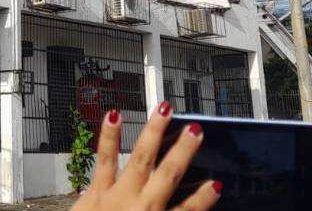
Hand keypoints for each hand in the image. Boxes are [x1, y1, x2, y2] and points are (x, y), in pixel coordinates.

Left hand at [71, 102, 219, 210]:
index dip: (203, 198)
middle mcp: (142, 206)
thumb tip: (180, 207)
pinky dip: (109, 135)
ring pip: (141, 158)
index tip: (215, 184)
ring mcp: (118, 195)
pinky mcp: (96, 191)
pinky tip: (113, 115)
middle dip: (184, 152)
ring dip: (154, 133)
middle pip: (169, 175)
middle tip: (196, 130)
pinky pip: (104, 159)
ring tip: (163, 110)